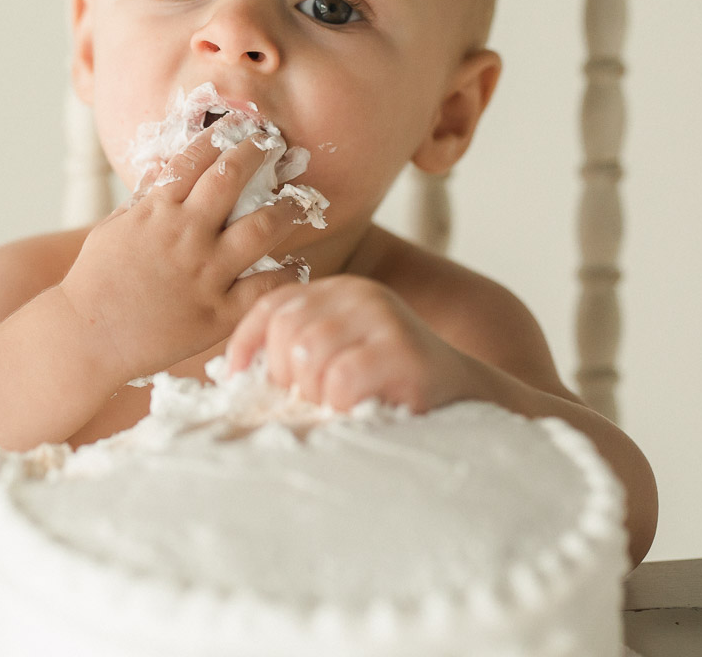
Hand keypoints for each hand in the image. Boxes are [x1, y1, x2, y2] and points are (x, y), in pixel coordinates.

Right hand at [58, 131, 307, 379]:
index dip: (222, 135)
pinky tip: (297, 265)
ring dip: (286, 210)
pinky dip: (287, 274)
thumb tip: (162, 173)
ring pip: (261, 228)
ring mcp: (205, 273)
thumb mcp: (113, 228)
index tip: (241, 125)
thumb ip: (143, 201)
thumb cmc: (95, 281)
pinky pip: (265, 287)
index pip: (196, 158)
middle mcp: (186, 235)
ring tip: (300, 203)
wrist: (87, 336)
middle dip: (258, 153)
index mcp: (158, 211)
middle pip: (232, 179)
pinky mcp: (217, 312)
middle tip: (277, 145)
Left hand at [227, 276, 468, 412]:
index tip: (237, 376)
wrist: (470, 397)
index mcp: (339, 291)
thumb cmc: (391, 387)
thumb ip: (298, 355)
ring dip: (315, 394)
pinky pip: (341, 379)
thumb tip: (231, 376)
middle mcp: (360, 293)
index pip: (272, 305)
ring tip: (338, 406)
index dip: (247, 342)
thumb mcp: (341, 357)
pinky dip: (339, 404)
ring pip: (308, 354)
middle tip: (310, 402)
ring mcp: (383, 316)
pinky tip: (359, 409)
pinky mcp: (402, 349)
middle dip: (286, 376)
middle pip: (286, 330)